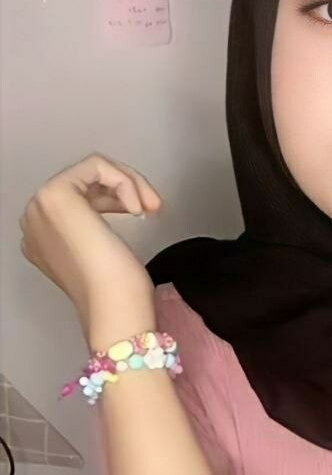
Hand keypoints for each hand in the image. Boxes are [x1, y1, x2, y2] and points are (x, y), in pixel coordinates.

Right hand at [19, 153, 162, 332]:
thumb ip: (96, 227)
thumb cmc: (116, 293)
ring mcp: (41, 206)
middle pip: (86, 180)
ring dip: (129, 183)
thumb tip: (120, 201)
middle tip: (154, 205)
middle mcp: (35, 219)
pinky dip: (124, 181)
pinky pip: (96, 166)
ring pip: (93, 169)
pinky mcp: (56, 194)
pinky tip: (136, 208)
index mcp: (42, 236)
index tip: (144, 211)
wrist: (114, 308)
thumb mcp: (103, 251)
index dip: (115, 197)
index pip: (79, 196)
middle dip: (126, 187)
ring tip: (150, 205)